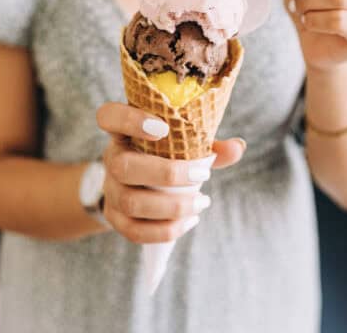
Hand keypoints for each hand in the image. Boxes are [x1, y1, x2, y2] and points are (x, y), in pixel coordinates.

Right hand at [96, 102, 244, 243]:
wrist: (136, 185)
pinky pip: (135, 231)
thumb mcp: (182, 144)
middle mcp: (111, 158)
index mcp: (123, 131)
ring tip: (202, 203)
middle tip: (203, 175)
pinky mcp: (114, 217)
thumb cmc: (164, 156)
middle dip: (168, 173)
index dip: (128, 120)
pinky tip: (189, 221)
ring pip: (131, 202)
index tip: (162, 128)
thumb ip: (207, 143)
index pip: (109, 116)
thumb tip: (237, 147)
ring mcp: (109, 190)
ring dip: (173, 206)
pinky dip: (166, 230)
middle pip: (123, 166)